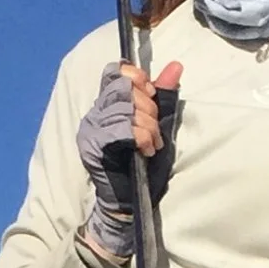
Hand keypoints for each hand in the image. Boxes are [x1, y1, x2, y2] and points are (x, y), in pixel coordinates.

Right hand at [78, 59, 182, 259]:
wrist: (130, 200)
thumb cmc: (142, 164)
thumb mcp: (157, 123)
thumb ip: (163, 95)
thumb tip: (176, 66)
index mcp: (107, 104)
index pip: (115, 72)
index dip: (137, 77)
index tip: (152, 94)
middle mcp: (95, 113)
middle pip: (122, 88)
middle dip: (148, 106)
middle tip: (155, 130)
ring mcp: (91, 130)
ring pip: (123, 109)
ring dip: (147, 126)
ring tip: (153, 144)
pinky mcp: (94, 146)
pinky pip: (121, 129)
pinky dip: (140, 137)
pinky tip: (146, 150)